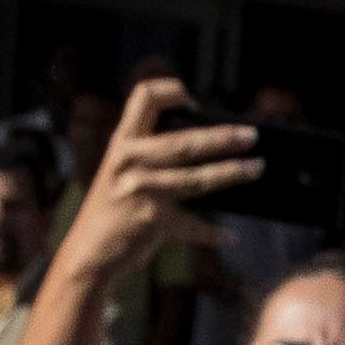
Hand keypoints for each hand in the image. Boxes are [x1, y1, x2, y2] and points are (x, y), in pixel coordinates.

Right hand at [55, 78, 254, 288]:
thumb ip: (150, 156)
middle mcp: (129, 160)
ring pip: (196, 179)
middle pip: (183, 141)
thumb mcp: (121, 172)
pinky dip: (213, 233)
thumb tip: (208, 146)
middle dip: (222, 137)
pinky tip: (230, 236)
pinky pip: (193, 225)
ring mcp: (140, 190)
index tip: (194, 102)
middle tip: (251, 136)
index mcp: (122, 142)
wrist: (87, 252)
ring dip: (232, 173)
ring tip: (256, 168)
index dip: (171, 91)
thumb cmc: (113, 210)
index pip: (143, 97)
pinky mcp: (151, 220)